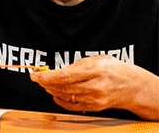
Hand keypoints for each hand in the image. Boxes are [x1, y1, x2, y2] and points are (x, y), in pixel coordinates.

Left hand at [30, 54, 146, 114]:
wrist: (132, 86)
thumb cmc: (112, 69)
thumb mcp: (96, 59)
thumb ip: (76, 65)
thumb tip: (54, 72)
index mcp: (95, 70)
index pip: (64, 76)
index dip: (46, 77)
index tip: (34, 75)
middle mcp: (95, 86)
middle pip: (63, 87)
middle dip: (46, 83)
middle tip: (37, 78)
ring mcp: (95, 99)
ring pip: (65, 96)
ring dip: (51, 90)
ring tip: (45, 84)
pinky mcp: (95, 107)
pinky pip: (72, 105)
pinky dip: (60, 100)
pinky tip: (54, 94)